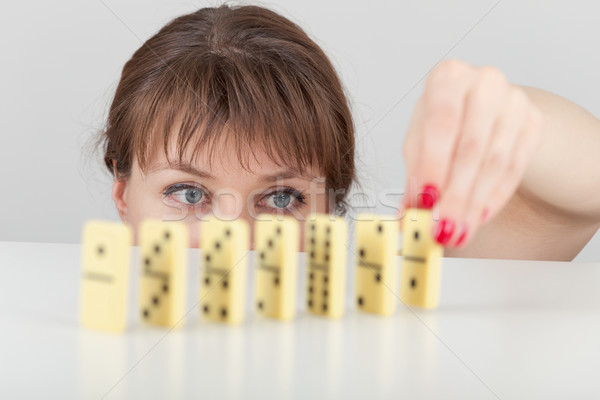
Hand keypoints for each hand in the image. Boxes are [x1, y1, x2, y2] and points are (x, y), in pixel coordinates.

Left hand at [401, 59, 542, 247]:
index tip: (426, 201)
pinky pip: (516, 168)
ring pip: (495, 162)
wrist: (485, 109)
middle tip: (442, 229)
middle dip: (454, 195)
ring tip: (457, 230)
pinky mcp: (534, 123)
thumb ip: (414, 177)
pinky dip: (495, 197)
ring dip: (474, 203)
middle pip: (470, 147)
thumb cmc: (445, 122)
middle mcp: (484, 82)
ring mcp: (514, 101)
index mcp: (448, 77)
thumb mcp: (420, 142)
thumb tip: (407, 218)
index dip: (433, 165)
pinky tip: (478, 216)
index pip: (441, 123)